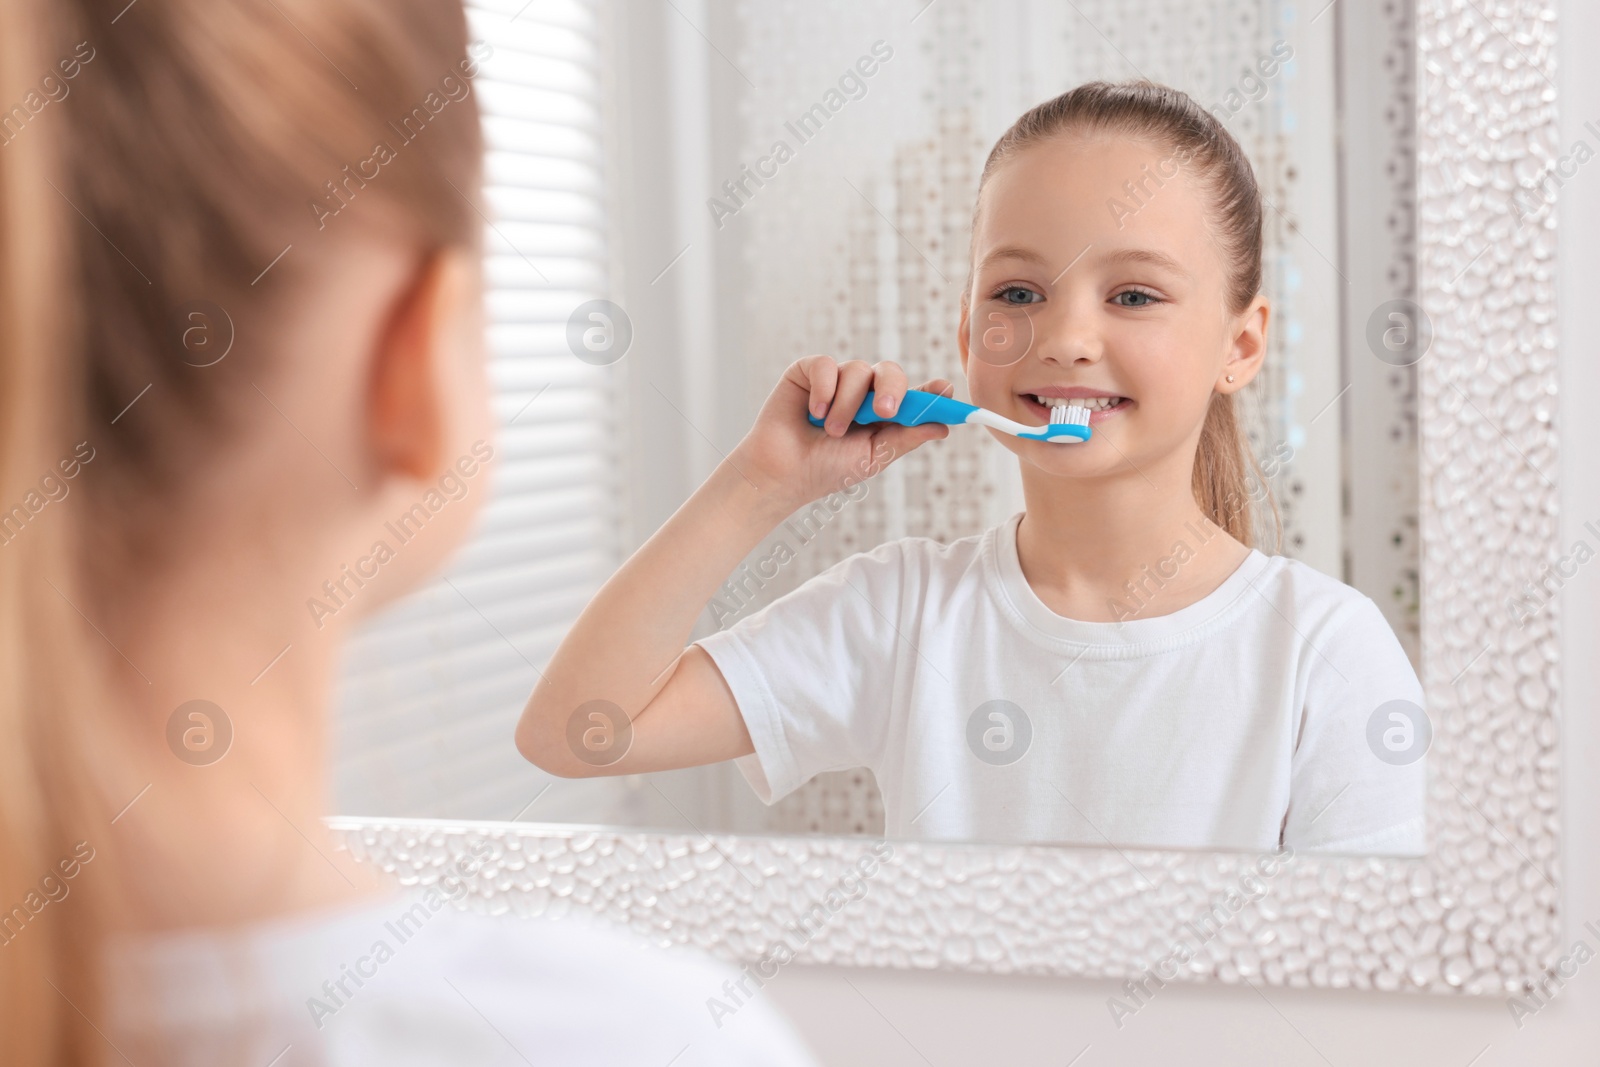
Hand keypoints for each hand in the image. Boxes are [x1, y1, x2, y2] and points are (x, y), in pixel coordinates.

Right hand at [728, 355, 951, 511]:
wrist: (782, 474)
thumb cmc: (825, 470)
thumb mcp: (873, 457)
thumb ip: (906, 438)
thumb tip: (943, 427)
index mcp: (881, 414)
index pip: (913, 395)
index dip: (931, 392)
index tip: (947, 391)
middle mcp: (862, 393)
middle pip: (890, 372)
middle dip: (891, 389)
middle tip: (883, 412)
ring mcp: (835, 380)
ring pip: (857, 370)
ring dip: (847, 404)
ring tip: (830, 432)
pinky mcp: (808, 371)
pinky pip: (826, 365)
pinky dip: (824, 390)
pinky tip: (813, 413)